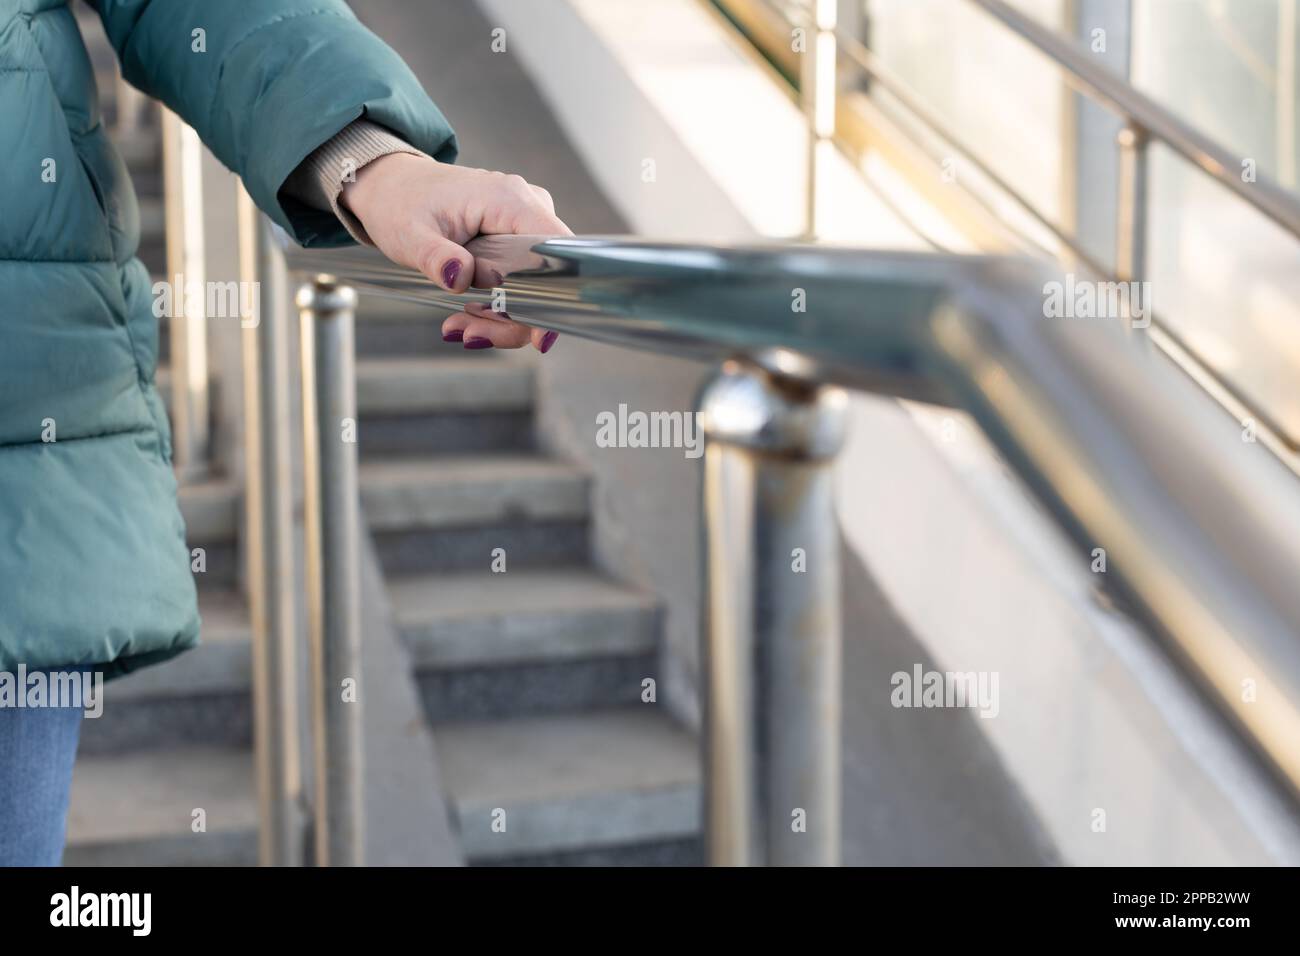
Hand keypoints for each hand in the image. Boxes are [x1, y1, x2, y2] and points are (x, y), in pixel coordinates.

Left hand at [341, 153, 570, 351]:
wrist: (392, 187)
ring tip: (457, 327)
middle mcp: (527, 208)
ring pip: (534, 286)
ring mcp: (523, 224)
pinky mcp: (515, 239)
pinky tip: (465, 315)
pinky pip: (520, 282)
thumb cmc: (400, 202)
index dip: (556, 296)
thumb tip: (460, 278)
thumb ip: (435, 257)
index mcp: (509, 200)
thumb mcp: (408, 234)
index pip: (554, 252)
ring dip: (499, 317)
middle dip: (511, 318)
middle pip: (546, 278)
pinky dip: (495, 305)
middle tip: (469, 335)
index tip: (538, 338)